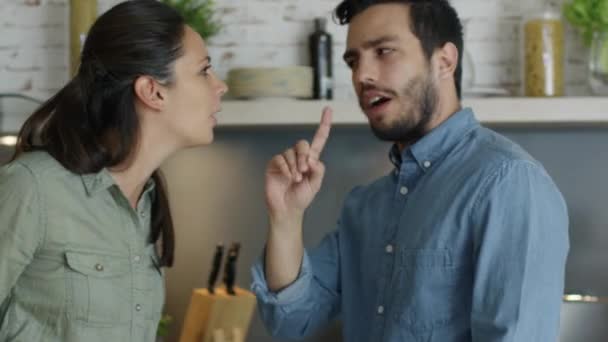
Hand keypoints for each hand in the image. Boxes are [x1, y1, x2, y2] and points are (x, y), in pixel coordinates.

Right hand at [265, 107, 332, 221]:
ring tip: (295, 179)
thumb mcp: (316, 184)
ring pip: (291, 152)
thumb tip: (312, 158)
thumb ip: (318, 169)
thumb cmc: (302, 197)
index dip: (324, 124)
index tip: (328, 110)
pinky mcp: (274, 164)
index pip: (319, 139)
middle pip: (303, 144)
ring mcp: (285, 160)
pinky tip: (287, 177)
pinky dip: (285, 168)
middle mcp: (298, 157)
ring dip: (295, 166)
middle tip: (304, 171)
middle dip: (304, 157)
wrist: (287, 209)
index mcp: (311, 160)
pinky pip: (280, 159)